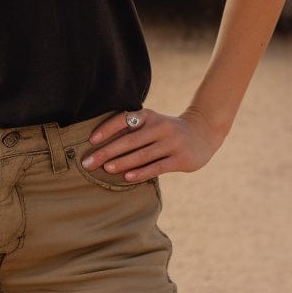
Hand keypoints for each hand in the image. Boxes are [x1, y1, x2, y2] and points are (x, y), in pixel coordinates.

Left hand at [83, 107, 224, 181]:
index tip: (91, 140)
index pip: (124, 120)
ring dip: (122, 162)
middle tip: (88, 162)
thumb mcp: (152, 123)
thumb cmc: (167, 130)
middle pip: (129, 140)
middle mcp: (159, 127)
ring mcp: (171, 143)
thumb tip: (101, 143)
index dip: (107, 129)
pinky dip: (141, 172)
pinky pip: (157, 167)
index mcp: (149, 115)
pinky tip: (127, 177)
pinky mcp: (180, 159)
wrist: (203, 132)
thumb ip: (133, 130)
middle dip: (106, 151)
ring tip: (105, 169)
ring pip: (142, 155)